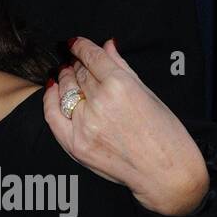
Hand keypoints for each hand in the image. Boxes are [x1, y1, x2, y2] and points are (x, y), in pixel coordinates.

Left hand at [43, 37, 210, 216]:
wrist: (166, 174)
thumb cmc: (165, 135)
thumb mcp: (149, 94)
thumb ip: (122, 67)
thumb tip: (106, 45)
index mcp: (121, 86)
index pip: (92, 57)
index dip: (81, 46)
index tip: (75, 42)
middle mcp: (100, 103)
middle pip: (79, 73)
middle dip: (76, 64)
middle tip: (75, 61)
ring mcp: (85, 125)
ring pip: (66, 90)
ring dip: (64, 78)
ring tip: (66, 73)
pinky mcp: (76, 144)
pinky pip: (52, 114)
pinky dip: (50, 98)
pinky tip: (53, 88)